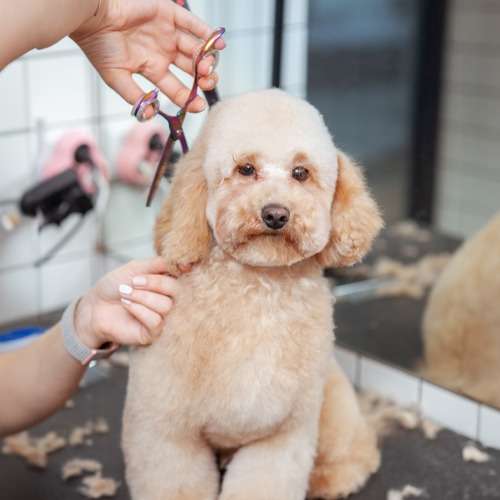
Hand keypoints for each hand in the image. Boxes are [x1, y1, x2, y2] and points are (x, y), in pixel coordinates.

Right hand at [71, 0, 224, 114]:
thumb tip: (151, 115)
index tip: (200, 106)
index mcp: (153, 69)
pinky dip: (206, 33)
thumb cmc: (99, 47)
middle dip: (203, 78)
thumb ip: (135, 97)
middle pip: (192, 69)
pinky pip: (192, 24)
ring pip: (195, 49)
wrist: (91, 17)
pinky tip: (218, 45)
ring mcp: (167, 34)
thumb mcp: (117, 78)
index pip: (178, 88)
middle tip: (208, 82)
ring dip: (206, 59)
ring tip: (208, 67)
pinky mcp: (168, 14)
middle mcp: (164, 53)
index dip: (190, 98)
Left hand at [74, 257, 178, 347]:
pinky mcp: (153, 334)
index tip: (165, 267)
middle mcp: (169, 300)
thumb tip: (186, 263)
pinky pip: (156, 321)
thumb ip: (160, 264)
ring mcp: (163, 318)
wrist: (94, 306)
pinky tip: (127, 305)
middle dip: (155, 283)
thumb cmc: (114, 286)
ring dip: (142, 297)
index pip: (184, 276)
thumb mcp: (136, 268)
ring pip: (166, 306)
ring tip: (125, 293)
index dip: (177, 269)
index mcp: (168, 283)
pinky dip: (139, 310)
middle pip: (177, 290)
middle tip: (134, 281)